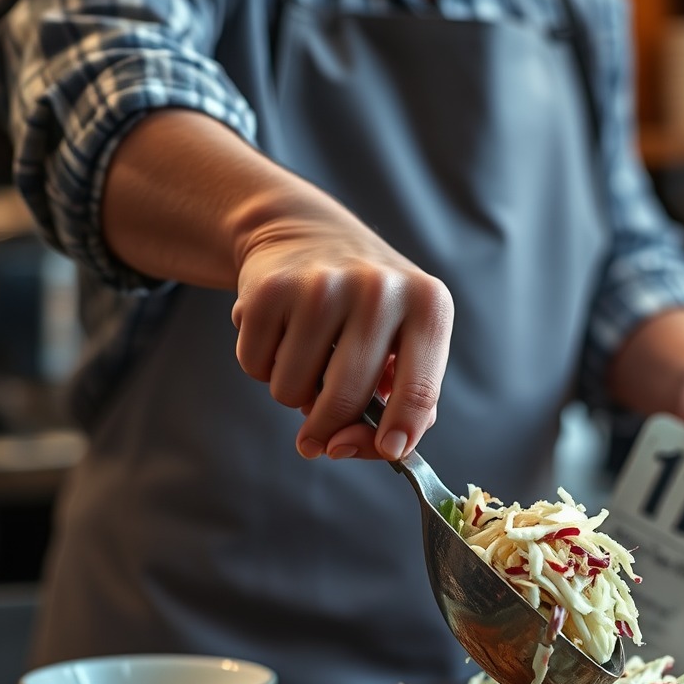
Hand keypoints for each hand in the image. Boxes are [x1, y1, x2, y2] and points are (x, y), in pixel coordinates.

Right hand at [231, 206, 453, 461]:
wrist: (305, 231)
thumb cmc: (367, 309)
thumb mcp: (404, 341)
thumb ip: (395, 402)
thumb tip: (342, 446)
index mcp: (428, 306)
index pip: (420, 388)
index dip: (403, 431)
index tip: (391, 452)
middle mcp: (379, 290)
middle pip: (347, 399)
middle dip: (329, 428)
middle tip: (320, 432)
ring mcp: (321, 286)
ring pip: (292, 391)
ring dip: (292, 393)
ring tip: (307, 356)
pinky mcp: (269, 288)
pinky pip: (255, 366)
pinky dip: (262, 366)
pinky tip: (280, 333)